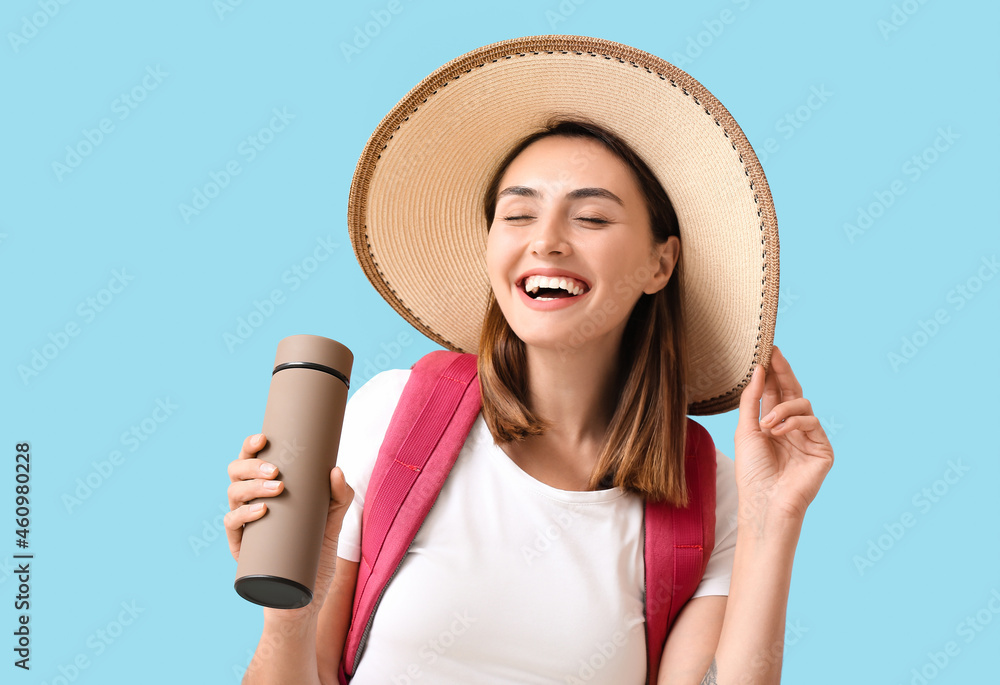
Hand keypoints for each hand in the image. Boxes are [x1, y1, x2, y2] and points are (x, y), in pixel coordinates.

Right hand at [224, 433, 354, 613]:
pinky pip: (232, 526)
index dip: (250, 446)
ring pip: (232, 495)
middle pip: (236, 474)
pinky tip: (262, 511)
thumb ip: (338, 498)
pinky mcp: (241, 549)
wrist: (306, 599)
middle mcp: (251, 504)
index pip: (251, 462)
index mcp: (267, 492)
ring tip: (276, 488)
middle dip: (251, 466)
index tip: (262, 437)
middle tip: (276, 470)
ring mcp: (244, 526)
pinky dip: (244, 515)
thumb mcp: (332, 524)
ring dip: (251, 487)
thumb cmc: (315, 557)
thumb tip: (336, 470)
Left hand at [734, 345, 833, 523]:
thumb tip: (759, 370)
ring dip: (782, 409)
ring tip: (766, 424)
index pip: (776, 392)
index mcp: (773, 424)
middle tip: (775, 354)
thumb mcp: (745, 430)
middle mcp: (792, 428)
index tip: (768, 350)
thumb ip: (752, 400)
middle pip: (793, 391)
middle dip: (783, 372)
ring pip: (803, 404)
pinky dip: (793, 423)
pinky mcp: (822, 449)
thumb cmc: (752, 471)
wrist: (763, 502)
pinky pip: (812, 422)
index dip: (774, 371)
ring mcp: (809, 438)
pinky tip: (778, 432)